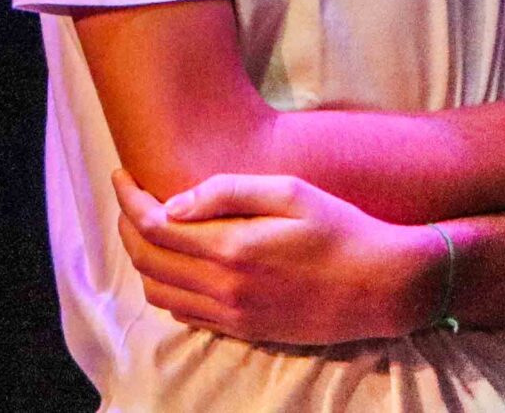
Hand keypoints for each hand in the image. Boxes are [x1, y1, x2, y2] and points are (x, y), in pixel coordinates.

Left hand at [112, 168, 444, 344]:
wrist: (382, 286)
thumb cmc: (341, 228)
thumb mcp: (290, 191)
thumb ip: (227, 193)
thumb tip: (172, 204)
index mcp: (232, 249)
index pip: (152, 227)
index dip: (128, 199)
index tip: (122, 174)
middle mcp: (224, 289)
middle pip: (147, 261)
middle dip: (127, 225)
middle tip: (131, 197)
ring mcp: (233, 316)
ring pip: (160, 294)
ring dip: (144, 259)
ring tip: (152, 226)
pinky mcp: (245, 331)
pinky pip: (186, 315)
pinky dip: (169, 287)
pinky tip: (182, 261)